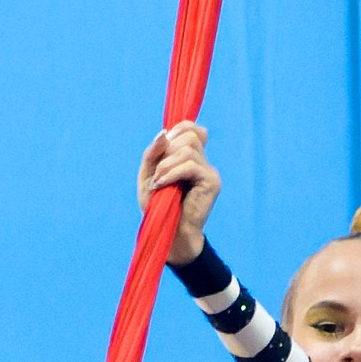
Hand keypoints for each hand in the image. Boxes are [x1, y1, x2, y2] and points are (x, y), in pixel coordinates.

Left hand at [136, 121, 220, 265]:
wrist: (167, 233)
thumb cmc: (157, 206)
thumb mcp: (148, 175)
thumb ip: (153, 153)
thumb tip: (164, 133)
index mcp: (190, 158)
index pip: (191, 128)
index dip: (177, 130)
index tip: (162, 150)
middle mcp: (203, 162)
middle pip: (189, 135)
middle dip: (167, 151)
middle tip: (157, 174)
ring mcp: (209, 171)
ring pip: (188, 149)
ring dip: (166, 164)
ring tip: (158, 182)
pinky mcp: (212, 182)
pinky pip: (190, 166)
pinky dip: (172, 173)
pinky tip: (162, 185)